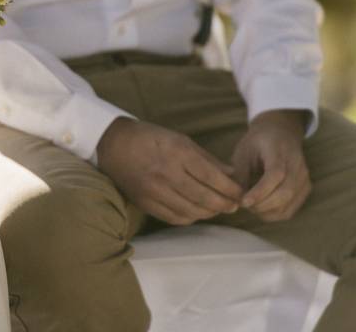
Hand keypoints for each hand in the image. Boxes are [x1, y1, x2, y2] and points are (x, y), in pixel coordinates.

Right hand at [97, 118, 243, 225]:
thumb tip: (231, 174)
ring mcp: (154, 190)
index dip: (230, 188)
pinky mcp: (145, 202)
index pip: (211, 176)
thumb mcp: (180, 139)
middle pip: (203, 197)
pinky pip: (173, 217)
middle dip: (224, 204)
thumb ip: (206, 158)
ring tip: (218, 209)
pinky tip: (197, 212)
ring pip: (190, 211)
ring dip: (209, 213)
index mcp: (177, 152)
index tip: (241, 193)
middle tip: (234, 205)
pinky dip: (190, 217)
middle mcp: (166, 173)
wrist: (114, 145)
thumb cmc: (151, 138)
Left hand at [231, 109, 311, 221]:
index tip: (244, 202)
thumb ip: (240, 174)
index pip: (275, 174)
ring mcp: (304, 177)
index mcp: (279, 150)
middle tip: (244, 204)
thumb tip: (236, 199)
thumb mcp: (243, 151)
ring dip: (267, 212)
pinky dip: (275, 214)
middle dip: (262, 205)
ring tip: (251, 205)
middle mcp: (297, 164)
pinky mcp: (305, 189)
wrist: (280, 133)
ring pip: (289, 204)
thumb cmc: (258, 142)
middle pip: (286, 192)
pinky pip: (291, 209)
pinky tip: (262, 208)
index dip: (260, 191)